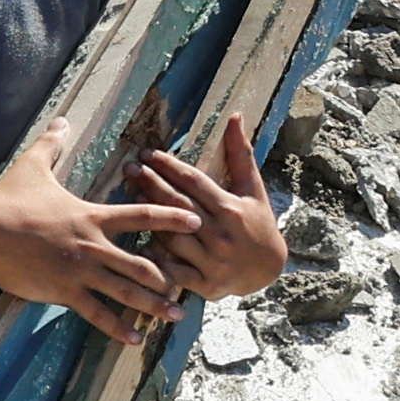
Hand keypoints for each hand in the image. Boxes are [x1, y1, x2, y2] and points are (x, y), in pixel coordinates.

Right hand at [0, 116, 200, 343]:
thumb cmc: (8, 199)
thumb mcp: (33, 166)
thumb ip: (52, 144)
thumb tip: (61, 119)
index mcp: (92, 216)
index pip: (141, 216)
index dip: (171, 217)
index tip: (197, 221)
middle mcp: (93, 245)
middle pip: (142, 262)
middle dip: (169, 275)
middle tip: (192, 284)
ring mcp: (81, 271)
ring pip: (126, 291)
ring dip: (153, 304)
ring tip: (176, 315)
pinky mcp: (64, 292)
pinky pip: (97, 313)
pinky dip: (118, 328)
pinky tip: (136, 339)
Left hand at [127, 116, 287, 301]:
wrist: (269, 269)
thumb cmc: (258, 223)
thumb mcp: (253, 189)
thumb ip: (240, 154)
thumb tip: (234, 116)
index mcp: (231, 209)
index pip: (194, 182)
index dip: (169, 166)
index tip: (148, 153)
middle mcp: (221, 234)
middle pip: (179, 206)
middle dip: (152, 185)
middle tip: (130, 168)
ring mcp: (212, 261)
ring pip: (173, 238)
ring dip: (151, 219)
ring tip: (132, 199)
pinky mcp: (206, 284)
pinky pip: (175, 271)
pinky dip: (158, 258)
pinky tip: (140, 243)